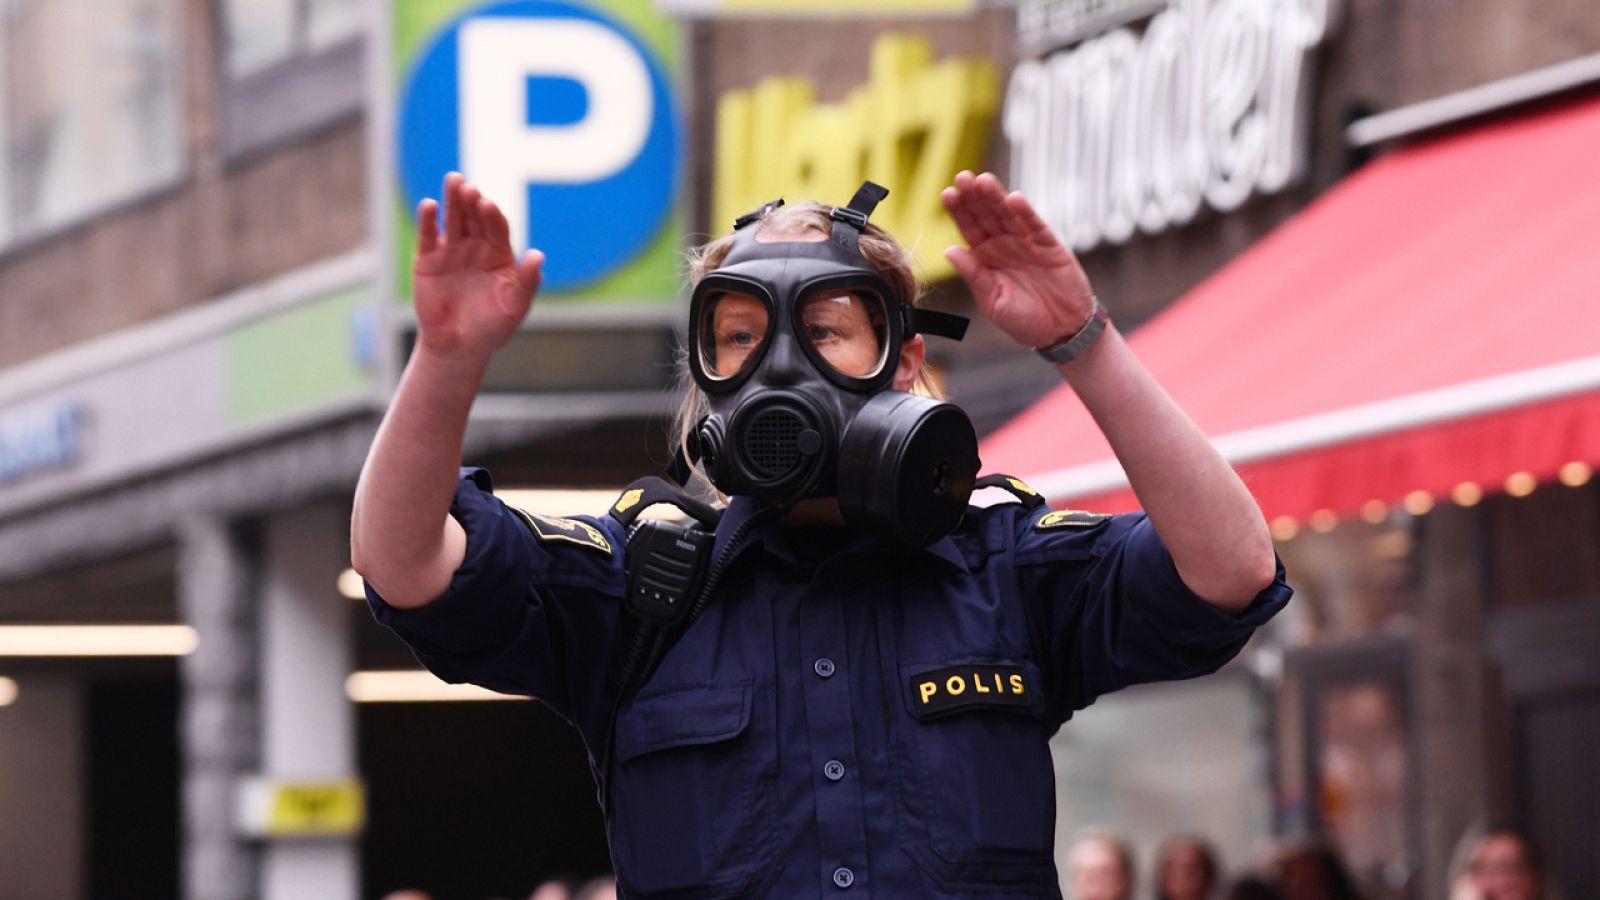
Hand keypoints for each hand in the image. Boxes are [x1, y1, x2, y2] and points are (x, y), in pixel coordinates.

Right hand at [412, 172, 544, 363]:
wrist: (459, 346)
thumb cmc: (493, 327)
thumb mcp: (515, 306)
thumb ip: (527, 282)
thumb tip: (539, 256)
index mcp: (499, 253)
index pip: (497, 228)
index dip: (492, 215)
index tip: (488, 204)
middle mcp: (476, 246)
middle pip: (475, 217)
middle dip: (472, 202)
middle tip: (469, 188)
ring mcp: (452, 249)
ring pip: (453, 219)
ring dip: (452, 200)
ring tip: (454, 181)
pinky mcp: (428, 258)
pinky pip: (429, 235)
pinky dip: (428, 220)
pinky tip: (430, 206)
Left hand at [941, 171, 1096, 349]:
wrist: (1061, 332)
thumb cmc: (1024, 321)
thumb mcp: (993, 301)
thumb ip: (974, 275)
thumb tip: (949, 250)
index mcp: (986, 259)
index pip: (969, 229)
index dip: (959, 212)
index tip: (948, 194)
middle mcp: (1004, 246)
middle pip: (987, 216)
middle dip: (975, 197)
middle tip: (963, 177)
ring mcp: (1027, 244)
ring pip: (1009, 216)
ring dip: (997, 198)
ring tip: (984, 181)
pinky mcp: (1050, 246)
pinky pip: (1036, 226)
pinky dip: (1026, 213)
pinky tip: (1014, 199)